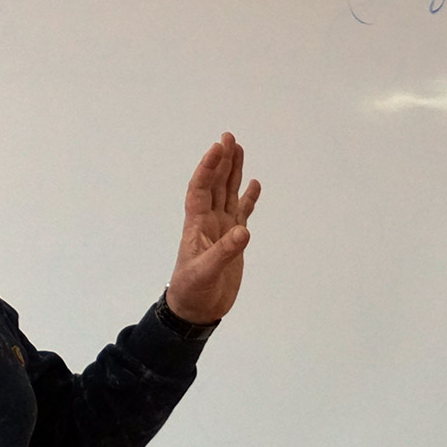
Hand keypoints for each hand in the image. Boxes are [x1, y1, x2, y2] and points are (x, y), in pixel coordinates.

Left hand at [165, 132, 261, 323]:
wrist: (195, 309)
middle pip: (215, 184)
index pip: (201, 189)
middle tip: (229, 137)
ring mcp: (221, 229)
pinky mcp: (232, 240)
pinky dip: (248, 198)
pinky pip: (241, 212)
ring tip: (239, 149)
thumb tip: (243, 231)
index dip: (208, 167)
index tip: (219, 147)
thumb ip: (224, 253)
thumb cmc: (193, 291)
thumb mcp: (206, 273)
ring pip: (227, 193)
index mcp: (197, 225)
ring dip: (232, 172)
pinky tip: (254, 184)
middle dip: (221, 161)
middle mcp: (208, 221)